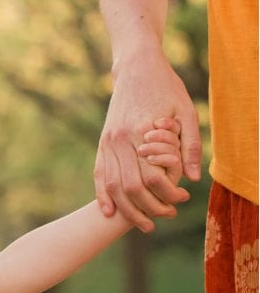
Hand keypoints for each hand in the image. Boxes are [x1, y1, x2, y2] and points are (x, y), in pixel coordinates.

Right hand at [94, 47, 199, 231]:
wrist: (136, 68)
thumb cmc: (166, 88)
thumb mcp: (186, 111)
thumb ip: (190, 146)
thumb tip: (193, 178)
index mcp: (142, 132)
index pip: (153, 176)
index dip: (168, 194)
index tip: (182, 199)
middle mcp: (120, 140)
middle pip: (131, 187)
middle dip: (149, 208)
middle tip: (166, 216)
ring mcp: (108, 142)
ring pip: (113, 185)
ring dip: (127, 209)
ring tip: (143, 223)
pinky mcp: (102, 143)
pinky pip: (99, 174)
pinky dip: (103, 195)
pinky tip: (109, 212)